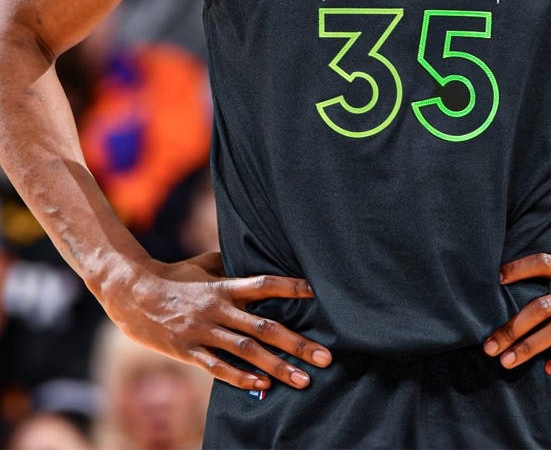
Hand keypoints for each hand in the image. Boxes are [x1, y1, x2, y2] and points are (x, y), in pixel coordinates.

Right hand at [102, 251, 330, 390]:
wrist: (132, 293)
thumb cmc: (175, 275)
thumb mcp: (205, 263)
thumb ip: (232, 265)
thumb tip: (258, 255)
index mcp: (224, 286)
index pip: (263, 285)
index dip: (290, 287)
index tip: (317, 293)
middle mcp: (217, 310)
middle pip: (264, 327)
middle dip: (297, 344)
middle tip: (325, 357)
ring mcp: (203, 332)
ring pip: (246, 352)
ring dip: (277, 367)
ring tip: (303, 380)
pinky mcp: (188, 351)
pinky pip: (217, 368)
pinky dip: (240, 378)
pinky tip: (262, 387)